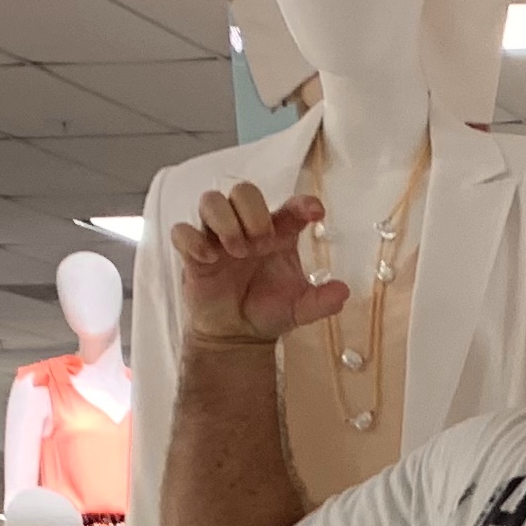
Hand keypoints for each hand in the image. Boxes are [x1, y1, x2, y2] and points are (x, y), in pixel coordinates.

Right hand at [174, 184, 347, 348]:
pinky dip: (193, 240)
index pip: (290, 207)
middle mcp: (246, 227)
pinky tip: (209, 260)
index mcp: (277, 234)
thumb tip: (343, 292)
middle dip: (253, 210)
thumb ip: (321, 302)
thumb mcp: (299, 310)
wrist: (236, 336)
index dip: (302, 204)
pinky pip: (181, 231)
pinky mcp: (193, 253)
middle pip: (243, 190)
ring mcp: (217, 237)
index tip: (315, 212)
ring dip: (225, 220)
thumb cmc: (268, 311)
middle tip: (261, 241)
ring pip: (210, 200)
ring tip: (237, 250)